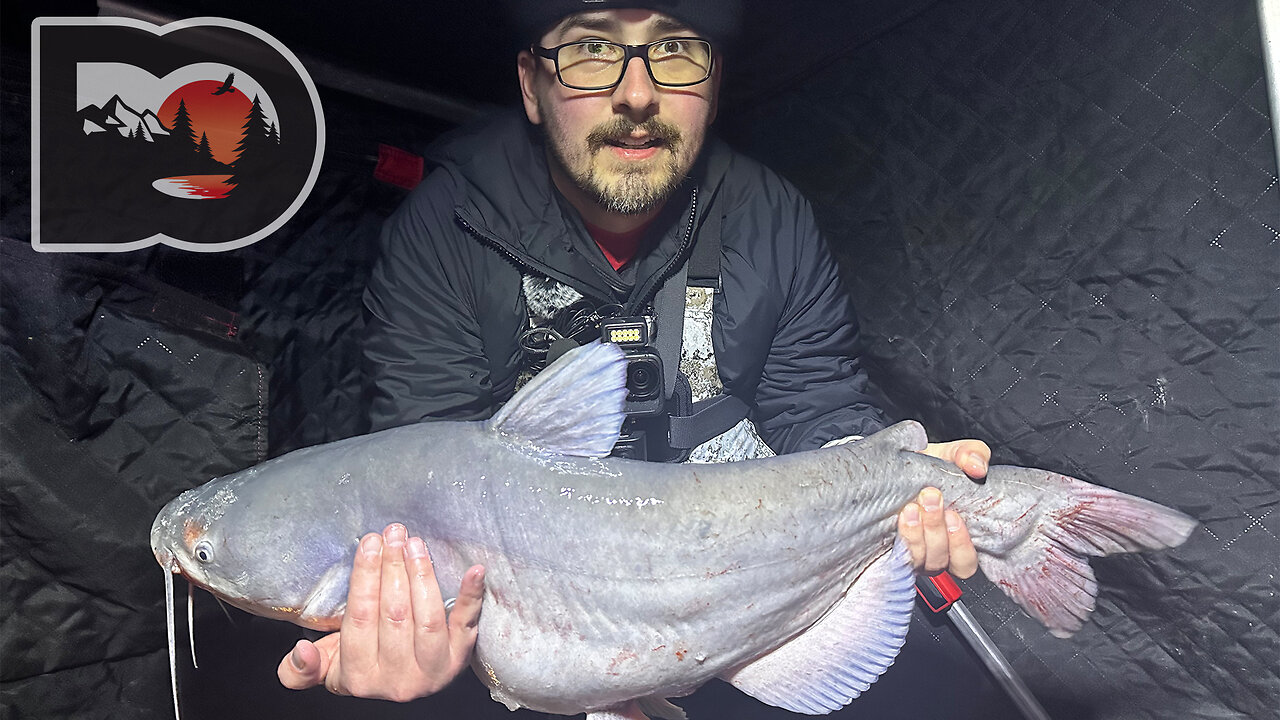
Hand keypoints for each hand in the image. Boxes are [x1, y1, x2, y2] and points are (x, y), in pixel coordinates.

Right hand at [276, 523, 484, 701]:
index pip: (360, 619)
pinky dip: (471, 596)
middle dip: (394, 567)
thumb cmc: (362, 666)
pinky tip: (475, 571)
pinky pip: (467, 625)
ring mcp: (433, 671)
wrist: (402, 685)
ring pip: (427, 618)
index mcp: (359, 677)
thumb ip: (301, 670)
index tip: (369, 543)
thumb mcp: (326, 670)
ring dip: (422, 575)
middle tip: (394, 534)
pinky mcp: (460, 659)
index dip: (365, 577)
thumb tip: (300, 650)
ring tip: (415, 544)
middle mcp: (397, 679)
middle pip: (394, 614)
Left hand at [898, 439, 990, 578]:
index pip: (966, 561)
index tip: (954, 515)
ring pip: (922, 561)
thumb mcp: (951, 455)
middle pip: (944, 562)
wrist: (892, 466)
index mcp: (956, 535)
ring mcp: (914, 552)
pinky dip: (902, 538)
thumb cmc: (926, 466)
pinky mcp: (892, 551)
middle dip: (937, 531)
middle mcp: (936, 550)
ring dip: (918, 535)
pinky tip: (899, 518)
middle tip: (930, 499)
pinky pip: (899, 557)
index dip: (962, 545)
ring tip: (911, 508)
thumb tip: (977, 465)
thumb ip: (970, 454)